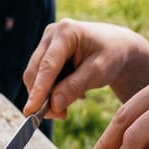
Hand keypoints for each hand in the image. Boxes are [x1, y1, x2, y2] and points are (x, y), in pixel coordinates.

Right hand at [22, 18, 148, 117]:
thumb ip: (75, 87)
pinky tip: (69, 91)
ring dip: (47, 94)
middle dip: (42, 96)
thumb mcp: (99, 72)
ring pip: (34, 75)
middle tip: (60, 116)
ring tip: (72, 100)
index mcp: (66, 32)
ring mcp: (46, 42)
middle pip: (35, 71)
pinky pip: (39, 75)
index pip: (48, 66)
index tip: (31, 111)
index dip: (38, 89)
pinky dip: (50, 88)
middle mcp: (51, 34)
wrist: (117, 46)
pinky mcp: (44, 51)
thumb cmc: (112, 55)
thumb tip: (53, 105)